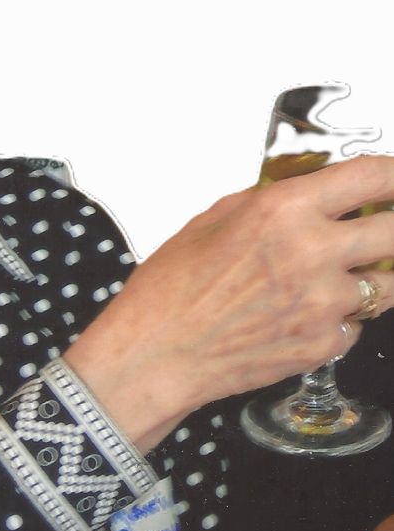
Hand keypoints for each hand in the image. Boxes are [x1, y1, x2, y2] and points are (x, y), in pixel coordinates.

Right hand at [66, 154, 393, 449]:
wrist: (158, 352)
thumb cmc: (173, 286)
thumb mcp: (214, 219)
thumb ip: (270, 202)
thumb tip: (309, 195)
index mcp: (284, 211)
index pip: (373, 178)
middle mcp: (313, 253)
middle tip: (384, 230)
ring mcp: (324, 304)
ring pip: (390, 285)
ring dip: (374, 276)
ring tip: (340, 277)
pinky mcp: (324, 345)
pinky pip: (356, 325)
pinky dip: (340, 319)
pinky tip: (305, 315)